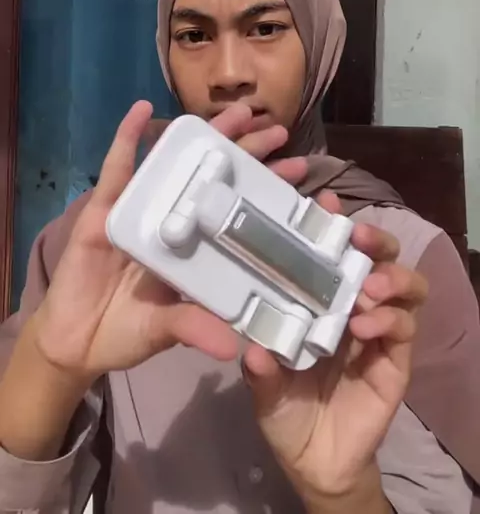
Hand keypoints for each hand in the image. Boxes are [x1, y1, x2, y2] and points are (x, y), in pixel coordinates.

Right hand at [32, 101, 306, 384]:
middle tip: (277, 129)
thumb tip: (232, 346)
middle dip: (246, 153)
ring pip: (176, 165)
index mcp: (195, 248)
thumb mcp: (165, 330)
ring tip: (237, 113)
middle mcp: (173, 223)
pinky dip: (126, 138)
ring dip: (203, 136)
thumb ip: (194, 328)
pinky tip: (141, 110)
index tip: (298, 170)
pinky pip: (116, 168)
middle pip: (215, 179)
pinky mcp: (104, 209)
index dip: (265, 190)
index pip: (237, 210)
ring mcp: (140, 211)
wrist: (74, 343)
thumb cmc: (124, 333)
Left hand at [243, 192, 427, 508]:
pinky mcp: (396, 361)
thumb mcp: (262, 386)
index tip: (323, 203)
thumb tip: (250, 346)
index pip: (334, 253)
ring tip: (369, 284)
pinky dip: (389, 319)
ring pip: (405, 285)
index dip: (333, 225)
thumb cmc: (285, 409)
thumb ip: (259, 367)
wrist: (314, 462)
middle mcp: (353, 307)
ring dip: (390, 276)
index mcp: (321, 301)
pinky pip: (404, 329)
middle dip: (374, 240)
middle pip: (379, 258)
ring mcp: (378, 333)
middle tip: (358, 237)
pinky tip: (365, 325)